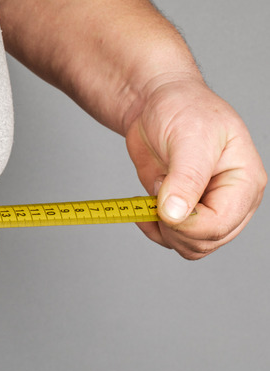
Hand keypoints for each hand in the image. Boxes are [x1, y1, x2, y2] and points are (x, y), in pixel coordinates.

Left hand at [125, 76, 265, 258]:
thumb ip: (185, 178)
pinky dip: (153, 230)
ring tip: (158, 188)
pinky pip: (171, 239)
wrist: (155, 105)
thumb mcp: (189, 136)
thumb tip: (176, 213)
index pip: (220, 224)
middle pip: (206, 242)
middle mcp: (231, 200)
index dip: (187, 223)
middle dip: (174, 226)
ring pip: (190, 247)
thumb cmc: (182, 108)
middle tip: (159, 190)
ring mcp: (207, 209)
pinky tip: (144, 207)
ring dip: (163, 228)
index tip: (163, 201)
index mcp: (244, 181)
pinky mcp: (183, 212)